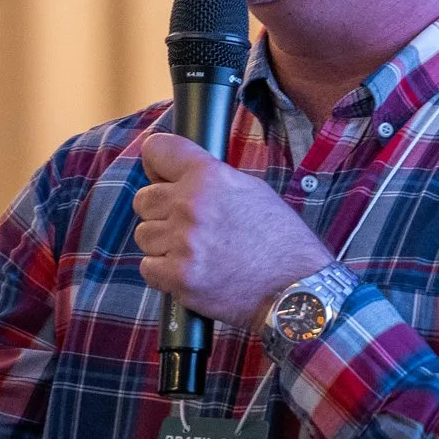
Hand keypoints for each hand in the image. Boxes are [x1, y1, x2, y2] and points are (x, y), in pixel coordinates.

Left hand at [130, 132, 334, 330]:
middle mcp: (192, 205)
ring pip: (143, 235)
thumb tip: (175, 176)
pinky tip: (191, 271)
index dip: (156, 164)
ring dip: (162, 244)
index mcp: (209, 176)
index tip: (161, 175)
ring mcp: (183, 242)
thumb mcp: (250, 190)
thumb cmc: (279, 239)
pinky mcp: (179, 277)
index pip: (156, 150)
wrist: (296, 288)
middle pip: (143, 198)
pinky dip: (163, 273)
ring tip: (195, 252)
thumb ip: (209, 179)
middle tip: (187, 225)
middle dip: (160, 211)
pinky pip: (148, 268)